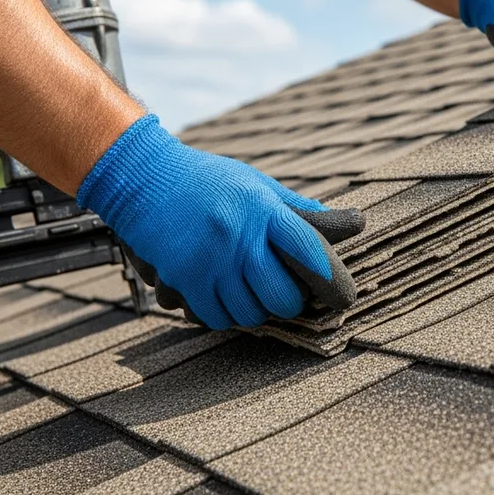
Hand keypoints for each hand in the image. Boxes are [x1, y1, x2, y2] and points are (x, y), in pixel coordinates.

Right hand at [77, 115, 363, 329]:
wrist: (142, 177)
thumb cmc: (207, 181)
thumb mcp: (255, 184)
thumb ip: (297, 209)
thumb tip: (351, 222)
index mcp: (263, 208)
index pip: (310, 250)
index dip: (332, 279)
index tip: (343, 298)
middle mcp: (238, 236)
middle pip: (283, 296)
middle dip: (290, 302)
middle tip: (285, 291)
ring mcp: (210, 260)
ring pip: (251, 314)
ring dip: (256, 309)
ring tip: (248, 288)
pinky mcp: (183, 278)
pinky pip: (217, 317)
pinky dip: (224, 313)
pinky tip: (222, 293)